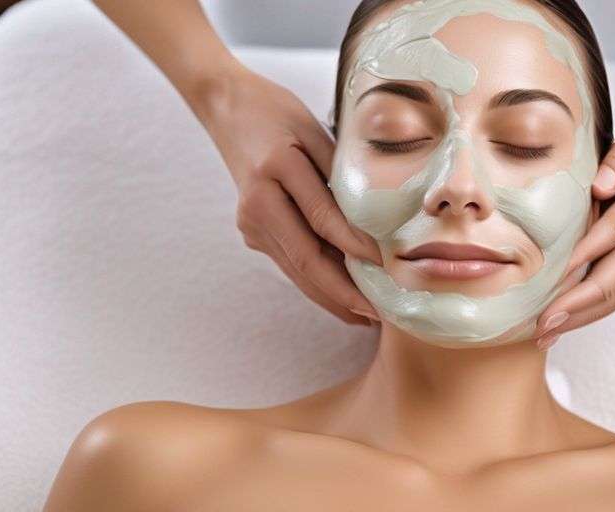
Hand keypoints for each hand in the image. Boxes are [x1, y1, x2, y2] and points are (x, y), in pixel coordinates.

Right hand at [191, 63, 382, 325]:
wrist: (227, 107)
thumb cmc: (278, 112)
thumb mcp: (314, 131)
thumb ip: (339, 174)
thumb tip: (377, 220)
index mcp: (274, 171)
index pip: (322, 218)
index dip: (356, 247)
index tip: (387, 267)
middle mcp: (257, 204)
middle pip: (306, 259)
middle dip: (344, 292)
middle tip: (380, 313)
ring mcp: (251, 223)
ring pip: (297, 270)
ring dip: (333, 297)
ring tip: (368, 316)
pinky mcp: (253, 231)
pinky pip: (291, 263)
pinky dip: (318, 283)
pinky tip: (343, 298)